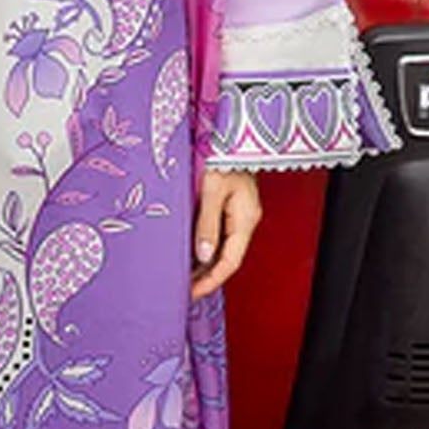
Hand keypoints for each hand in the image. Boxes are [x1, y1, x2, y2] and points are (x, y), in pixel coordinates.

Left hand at [191, 168, 261, 299]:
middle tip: (182, 290)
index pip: (230, 262)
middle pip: (227, 258)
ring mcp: (238, 214)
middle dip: (206, 277)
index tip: (192, 293)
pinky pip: (218, 234)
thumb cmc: (222, 157)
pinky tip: (189, 254)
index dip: (211, 281)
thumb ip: (207, 224)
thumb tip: (204, 256)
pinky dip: (204, 248)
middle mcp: (245, 220)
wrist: (230, 136)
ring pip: (222, 248)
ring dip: (203, 264)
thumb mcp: (211, 190)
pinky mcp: (229, 207)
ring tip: (182, 277)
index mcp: (245, 219)